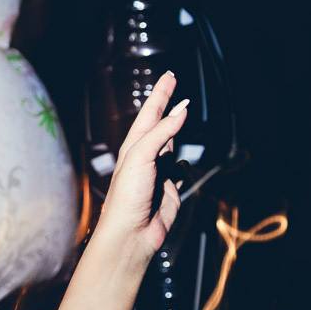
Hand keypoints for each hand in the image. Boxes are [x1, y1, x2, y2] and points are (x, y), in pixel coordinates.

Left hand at [93, 71, 187, 264]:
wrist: (132, 233)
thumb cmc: (127, 197)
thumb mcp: (140, 158)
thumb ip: (161, 133)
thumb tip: (180, 111)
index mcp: (133, 146)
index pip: (150, 113)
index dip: (160, 94)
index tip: (170, 76)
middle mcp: (144, 157)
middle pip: (159, 123)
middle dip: (167, 103)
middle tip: (174, 82)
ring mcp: (157, 172)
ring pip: (170, 145)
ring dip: (175, 131)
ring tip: (180, 113)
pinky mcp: (170, 188)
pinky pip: (181, 171)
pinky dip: (183, 166)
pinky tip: (181, 167)